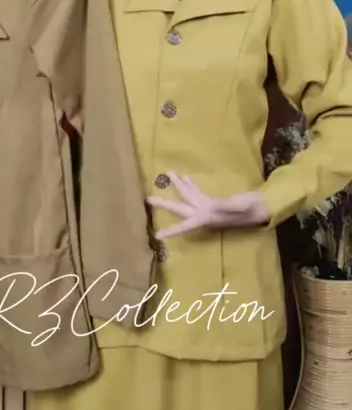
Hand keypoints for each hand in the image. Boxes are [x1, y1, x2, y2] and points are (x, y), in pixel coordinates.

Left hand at [147, 171, 270, 239]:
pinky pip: (198, 194)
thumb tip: (211, 204)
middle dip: (165, 204)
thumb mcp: (240, 207)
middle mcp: (205, 214)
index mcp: (208, 218)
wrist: (262, 208)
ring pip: (188, 198)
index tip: (157, 236)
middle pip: (180, 210)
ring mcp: (208, 209)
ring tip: (169, 173)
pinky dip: (191, 186)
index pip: (186, 225)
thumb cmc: (252, 210)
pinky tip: (186, 177)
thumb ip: (226, 206)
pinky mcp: (213, 203)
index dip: (172, 231)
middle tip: (148, 199)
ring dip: (179, 186)